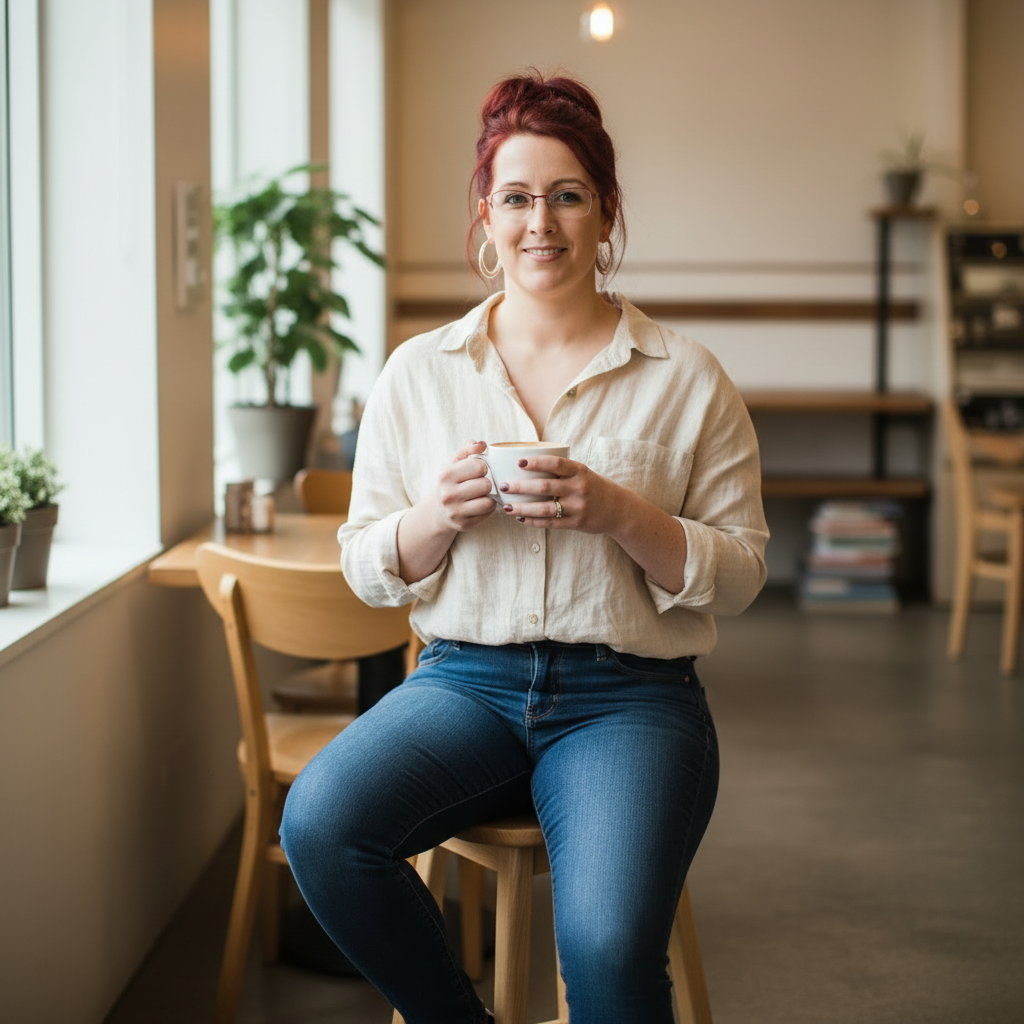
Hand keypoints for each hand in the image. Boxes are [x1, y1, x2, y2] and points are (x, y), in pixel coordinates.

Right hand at [433, 440, 497, 531]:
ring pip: (488, 501)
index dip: (482, 467)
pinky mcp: (464, 524)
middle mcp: (448, 495)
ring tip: (480, 494)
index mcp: (445, 475)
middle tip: (478, 484)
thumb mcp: (456, 462)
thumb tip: (482, 444)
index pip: (479, 466)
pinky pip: (488, 513)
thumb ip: (468, 448)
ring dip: (489, 496)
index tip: (477, 471)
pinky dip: (488, 508)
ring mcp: (455, 512)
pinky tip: (479, 504)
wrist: (441, 509)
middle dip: (486, 482)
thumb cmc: (453, 481)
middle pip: (485, 484)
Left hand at [496, 455, 626, 533]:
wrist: (618, 509)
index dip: (536, 462)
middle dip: (520, 487)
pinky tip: (521, 518)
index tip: (519, 462)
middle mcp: (579, 488)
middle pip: (544, 487)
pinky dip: (533, 521)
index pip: (555, 464)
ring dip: (523, 508)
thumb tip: (526, 463)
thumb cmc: (594, 487)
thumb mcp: (583, 473)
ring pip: (544, 508)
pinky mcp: (576, 523)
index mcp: (580, 471)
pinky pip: (550, 524)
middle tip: (503, 485)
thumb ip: (561, 470)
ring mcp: (578, 507)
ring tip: (507, 506)